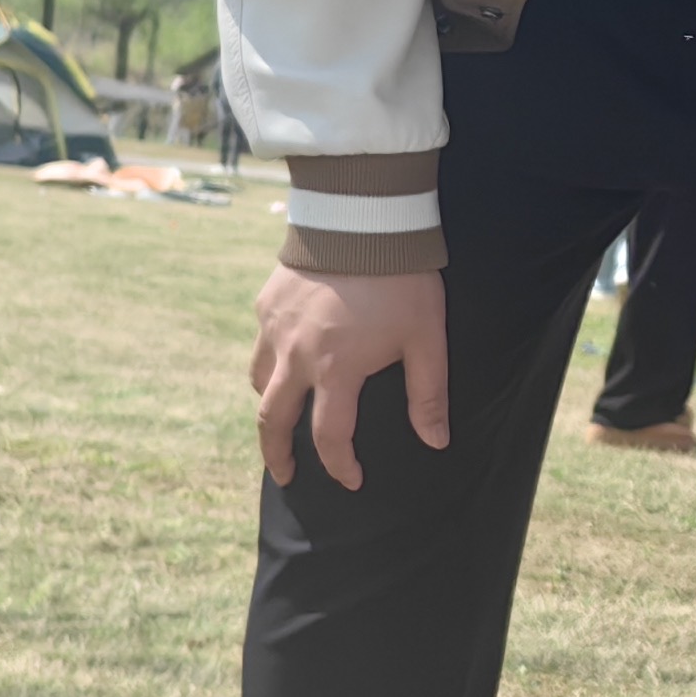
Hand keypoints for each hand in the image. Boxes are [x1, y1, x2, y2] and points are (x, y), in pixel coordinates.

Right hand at [250, 264, 449, 488]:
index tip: (352, 480)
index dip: (340, 466)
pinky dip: (268, 363)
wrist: (362, 216)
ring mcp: (275, 327)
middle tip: (285, 476)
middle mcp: (296, 355)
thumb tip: (436, 441)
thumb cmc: (401, 278)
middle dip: (276, 456)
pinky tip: (284, 360)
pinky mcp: (267, 301)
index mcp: (336, 370)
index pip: (329, 437)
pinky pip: (260, 344)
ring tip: (281, 419)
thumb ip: (428, 393)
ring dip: (269, 408)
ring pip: (259, 382)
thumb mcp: (425, 337)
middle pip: (271, 421)